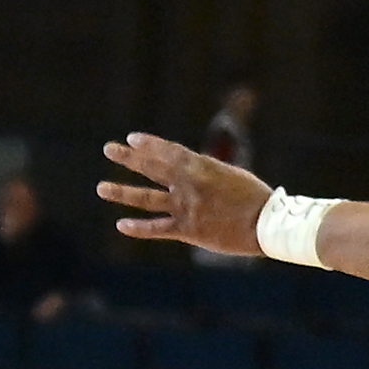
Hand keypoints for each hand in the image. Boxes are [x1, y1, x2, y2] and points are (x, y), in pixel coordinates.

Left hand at [99, 134, 272, 255]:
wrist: (266, 224)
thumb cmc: (255, 198)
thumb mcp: (231, 175)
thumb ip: (206, 173)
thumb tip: (189, 171)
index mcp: (201, 168)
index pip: (168, 151)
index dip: (148, 144)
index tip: (131, 139)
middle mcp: (188, 185)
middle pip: (152, 168)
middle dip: (128, 158)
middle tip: (109, 149)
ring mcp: (186, 207)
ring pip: (147, 198)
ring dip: (122, 192)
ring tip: (101, 187)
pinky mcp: (188, 230)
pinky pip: (158, 228)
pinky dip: (138, 227)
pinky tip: (121, 224)